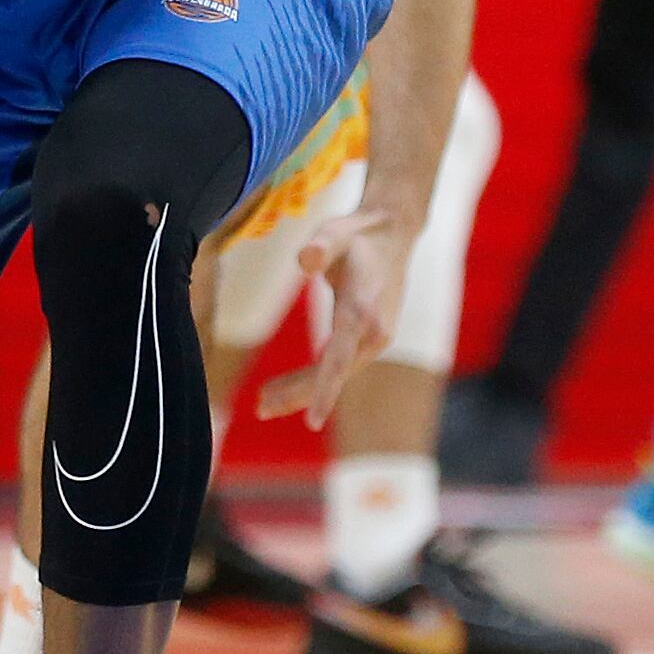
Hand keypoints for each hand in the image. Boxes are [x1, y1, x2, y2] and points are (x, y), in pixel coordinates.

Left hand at [253, 207, 412, 430]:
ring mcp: (375, 338)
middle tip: (260, 408)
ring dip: (301, 391)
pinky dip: (313, 379)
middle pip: (332, 375)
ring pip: (334, 375)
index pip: (340, 359)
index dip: (323, 391)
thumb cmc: (358, 233)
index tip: (312, 421)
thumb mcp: (336, 231)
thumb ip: (321, 245)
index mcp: (362, 312)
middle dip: (298, 396)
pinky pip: (338, 366)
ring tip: (263, 403)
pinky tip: (284, 387)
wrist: (393, 233)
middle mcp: (373, 332)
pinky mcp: (370, 339)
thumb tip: (304, 260)